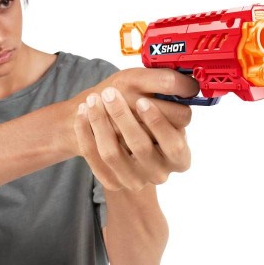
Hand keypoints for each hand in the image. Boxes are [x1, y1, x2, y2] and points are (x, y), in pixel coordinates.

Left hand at [74, 69, 196, 190]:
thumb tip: (179, 82)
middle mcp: (160, 173)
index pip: (174, 145)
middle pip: (141, 147)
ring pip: (112, 154)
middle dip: (122, 116)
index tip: (142, 101)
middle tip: (109, 93)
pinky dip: (85, 132)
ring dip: (99, 122)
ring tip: (92, 99)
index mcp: (180, 158)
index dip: (158, 123)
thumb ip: (169, 95)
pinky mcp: (112, 182)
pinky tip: (83, 112)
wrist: (124, 142)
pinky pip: (93, 158)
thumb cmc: (147, 118)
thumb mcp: (162, 107)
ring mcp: (135, 180)